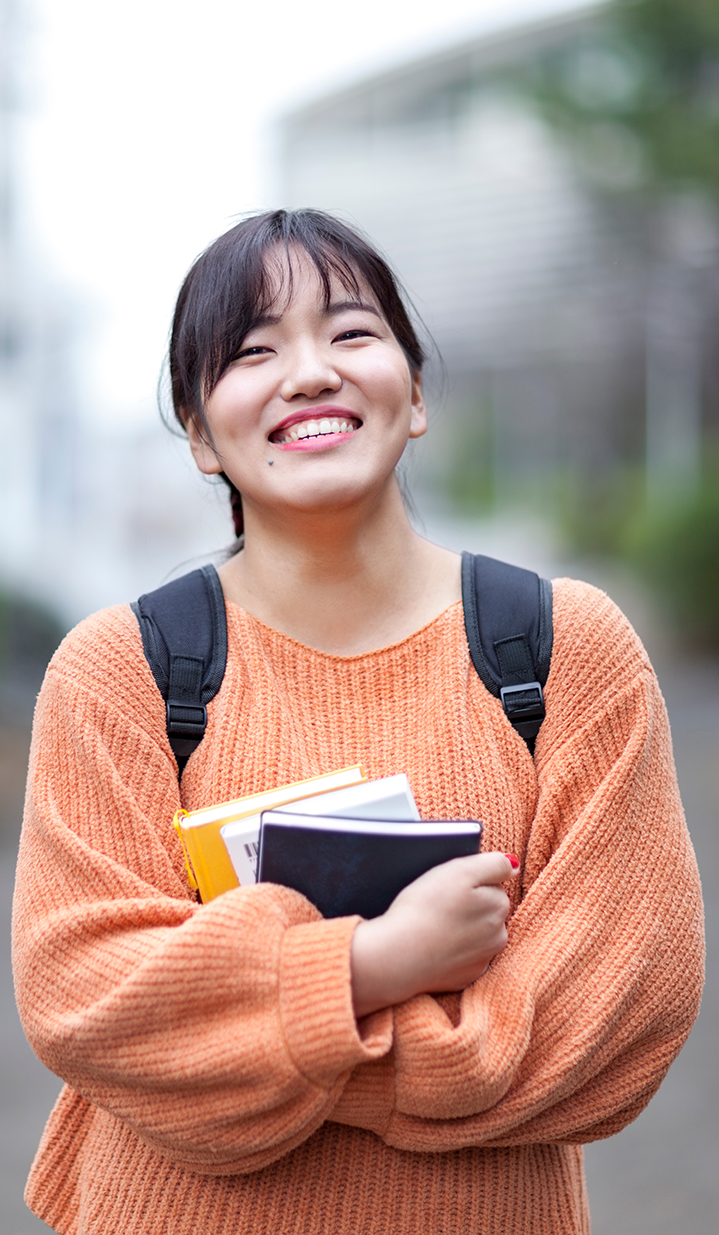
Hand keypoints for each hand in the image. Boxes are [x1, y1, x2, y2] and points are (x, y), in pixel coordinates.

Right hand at [350, 852, 518, 1017]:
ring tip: (434, 925)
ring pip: (475, 934)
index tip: (449, 886)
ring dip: (461, 928)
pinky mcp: (464, 978)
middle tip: (439, 904)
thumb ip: (494, 863)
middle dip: (468, 905)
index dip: (469, 881)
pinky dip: (450, 950)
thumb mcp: (461, 870)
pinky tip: (433, 944)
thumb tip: (512, 866)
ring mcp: (481, 960)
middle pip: (486, 910)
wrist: (397, 956)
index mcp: (499, 906)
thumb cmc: (426, 909)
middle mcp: (498, 936)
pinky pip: (461, 957)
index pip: (492, 884)